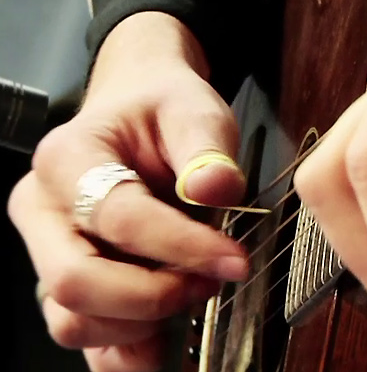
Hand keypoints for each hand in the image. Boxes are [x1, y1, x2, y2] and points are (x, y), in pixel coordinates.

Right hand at [8, 12, 247, 371]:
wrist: (141, 109)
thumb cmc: (162, 109)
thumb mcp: (194, 111)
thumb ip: (207, 150)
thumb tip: (216, 189)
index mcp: (67, 160)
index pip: (119, 219)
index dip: (182, 247)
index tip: (234, 259)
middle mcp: (42, 212)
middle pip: (76, 283)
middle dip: (154, 295)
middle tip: (210, 280)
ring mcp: (49, 253)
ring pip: (74, 321)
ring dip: (143, 322)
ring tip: (192, 287)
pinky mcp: (71, 284)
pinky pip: (86, 338)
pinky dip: (128, 349)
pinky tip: (168, 334)